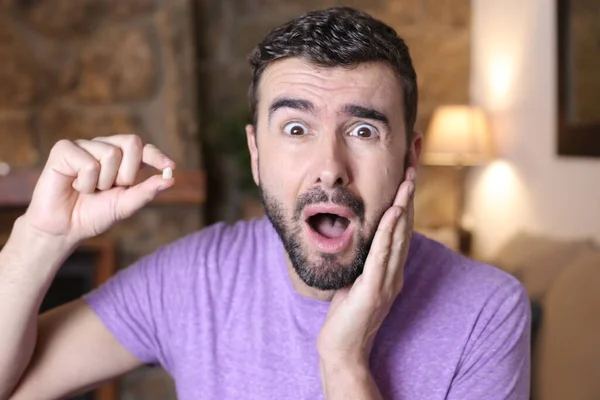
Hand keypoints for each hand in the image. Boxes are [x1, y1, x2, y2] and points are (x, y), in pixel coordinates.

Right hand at [22, 134, 174, 243]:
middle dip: (127, 172)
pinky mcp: (64, 149)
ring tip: (88, 190)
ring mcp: (84, 146)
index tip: (171, 167)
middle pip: (132, 143)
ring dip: (102, 181)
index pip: (143, 149)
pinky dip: (85, 182)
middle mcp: (104, 148)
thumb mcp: (125, 205)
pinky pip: (88, 162)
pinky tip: (74, 186)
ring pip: (110, 153)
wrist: (65, 229)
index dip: (157, 155)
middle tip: (111, 188)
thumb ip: (146, 192)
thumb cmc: (94, 215)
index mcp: (122, 160)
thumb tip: (170, 180)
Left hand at [317, 167, 415, 367]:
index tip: (408, 165)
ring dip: (404, 203)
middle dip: (410, 189)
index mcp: (392, 266)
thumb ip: (364, 257)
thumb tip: (359, 233)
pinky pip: (383, 255)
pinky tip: (393, 210)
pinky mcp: (375, 290)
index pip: (401, 224)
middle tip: (416, 158)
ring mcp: (388, 280)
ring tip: (408, 176)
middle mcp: (396, 270)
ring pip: (399, 235)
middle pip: (406, 222)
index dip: (405, 194)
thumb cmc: (347, 313)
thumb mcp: (357, 278)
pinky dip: (389, 231)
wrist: (342, 348)